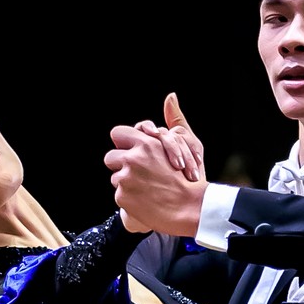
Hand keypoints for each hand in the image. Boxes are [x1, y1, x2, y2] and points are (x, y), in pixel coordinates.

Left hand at [106, 109, 207, 237]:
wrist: (192, 208)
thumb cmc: (190, 178)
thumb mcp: (186, 143)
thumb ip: (175, 120)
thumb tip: (170, 95)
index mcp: (146, 144)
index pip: (118, 134)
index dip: (123, 144)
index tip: (130, 153)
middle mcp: (132, 159)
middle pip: (110, 158)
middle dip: (120, 166)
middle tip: (137, 175)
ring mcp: (126, 178)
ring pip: (115, 179)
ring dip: (126, 184)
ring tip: (146, 191)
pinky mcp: (123, 197)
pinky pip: (119, 196)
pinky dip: (130, 200)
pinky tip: (145, 202)